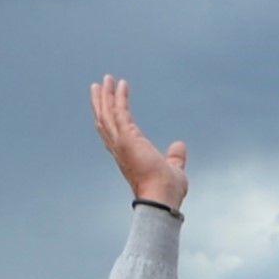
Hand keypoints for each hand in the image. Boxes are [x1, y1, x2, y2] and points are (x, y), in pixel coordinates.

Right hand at [91, 76, 185, 210]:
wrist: (162, 198)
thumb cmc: (167, 191)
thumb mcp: (174, 169)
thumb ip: (175, 157)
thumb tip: (180, 146)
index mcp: (128, 157)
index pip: (115, 133)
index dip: (111, 117)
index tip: (110, 103)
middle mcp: (120, 150)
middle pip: (105, 122)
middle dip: (101, 103)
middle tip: (98, 87)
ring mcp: (121, 144)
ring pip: (107, 115)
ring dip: (105, 97)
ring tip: (105, 80)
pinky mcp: (126, 138)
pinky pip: (119, 112)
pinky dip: (119, 97)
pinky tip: (122, 84)